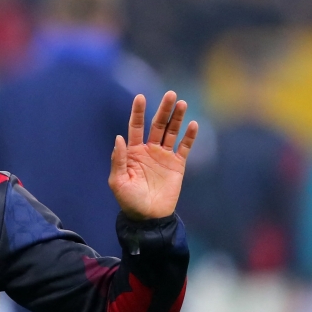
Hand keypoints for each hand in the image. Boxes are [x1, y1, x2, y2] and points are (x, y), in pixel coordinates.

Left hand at [109, 91, 197, 220]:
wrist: (149, 217)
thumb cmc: (129, 200)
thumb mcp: (118, 181)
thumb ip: (119, 159)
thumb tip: (119, 137)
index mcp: (133, 152)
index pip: (135, 127)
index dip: (138, 112)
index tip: (140, 97)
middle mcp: (149, 150)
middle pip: (157, 125)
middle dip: (163, 110)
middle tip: (171, 94)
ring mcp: (164, 156)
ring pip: (172, 132)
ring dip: (177, 118)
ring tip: (182, 103)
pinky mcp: (177, 165)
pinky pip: (184, 147)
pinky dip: (189, 136)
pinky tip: (193, 124)